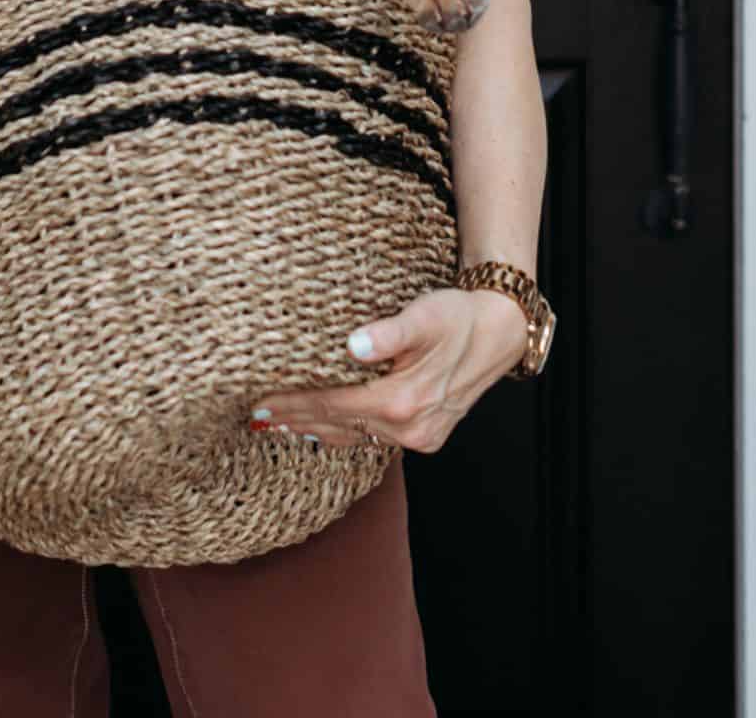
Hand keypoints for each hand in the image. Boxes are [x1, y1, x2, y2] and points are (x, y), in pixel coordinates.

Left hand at [247, 287, 530, 452]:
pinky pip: (372, 440)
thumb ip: (389, 332)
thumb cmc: (458, 317)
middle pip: (338, 425)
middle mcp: (409, 428)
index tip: (260, 399)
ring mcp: (418, 438)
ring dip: (315, 430)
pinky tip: (322, 430)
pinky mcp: (425, 437)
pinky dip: (342, 433)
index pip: (333, 405)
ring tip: (279, 425)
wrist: (499, 333)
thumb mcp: (424, 315)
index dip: (295, 403)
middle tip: (257, 413)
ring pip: (353, 437)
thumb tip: (353, 345)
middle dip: (295, 419)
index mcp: (403, 400)